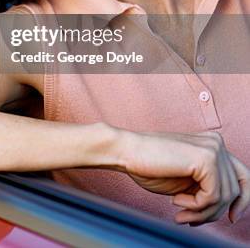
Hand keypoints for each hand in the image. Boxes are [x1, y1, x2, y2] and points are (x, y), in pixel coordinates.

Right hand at [120, 129, 249, 224]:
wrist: (126, 151)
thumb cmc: (149, 165)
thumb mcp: (187, 179)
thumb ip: (207, 185)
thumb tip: (230, 210)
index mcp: (212, 145)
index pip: (244, 176)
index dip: (242, 201)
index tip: (231, 218)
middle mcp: (216, 143)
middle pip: (237, 190)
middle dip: (215, 212)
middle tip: (192, 220)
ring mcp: (213, 148)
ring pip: (225, 196)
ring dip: (202, 212)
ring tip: (180, 212)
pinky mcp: (206, 158)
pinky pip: (213, 196)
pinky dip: (196, 206)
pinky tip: (176, 200)